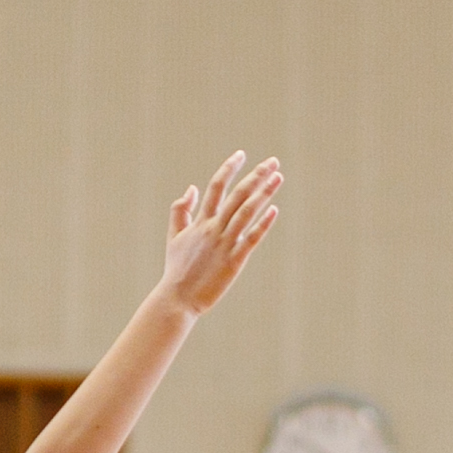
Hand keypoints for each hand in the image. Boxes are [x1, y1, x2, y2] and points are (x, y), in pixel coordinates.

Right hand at [156, 151, 283, 315]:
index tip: (242, 154)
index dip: (229, 167)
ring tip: (278, 177)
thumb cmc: (177, 269)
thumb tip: (191, 188)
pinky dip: (263, 224)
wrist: (177, 298)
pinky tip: (274, 210)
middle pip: (238, 194)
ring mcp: (224, 244)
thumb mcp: (174, 235)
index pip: (216, 186)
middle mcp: (214, 228)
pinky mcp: (234, 261)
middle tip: (273, 161)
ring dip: (264, 193)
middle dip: (256, 175)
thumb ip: (180, 210)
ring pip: (247, 212)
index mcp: (201, 221)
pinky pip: (251, 239)